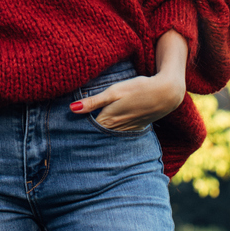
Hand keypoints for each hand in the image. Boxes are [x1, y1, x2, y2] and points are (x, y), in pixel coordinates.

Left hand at [70, 72, 184, 130]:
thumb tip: (71, 109)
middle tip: (69, 141)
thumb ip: (93, 102)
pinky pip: (120, 134)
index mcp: (108, 119)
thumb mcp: (113, 92)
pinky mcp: (137, 126)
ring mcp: (128, 128)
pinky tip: (108, 134)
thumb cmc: (138, 89)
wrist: (165, 93)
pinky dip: (112, 135)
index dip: (76, 131)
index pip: (87, 130)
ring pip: (108, 136)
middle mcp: (117, 128)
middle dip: (85, 136)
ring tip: (84, 140)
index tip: (63, 134)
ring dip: (98, 137)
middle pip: (97, 135)